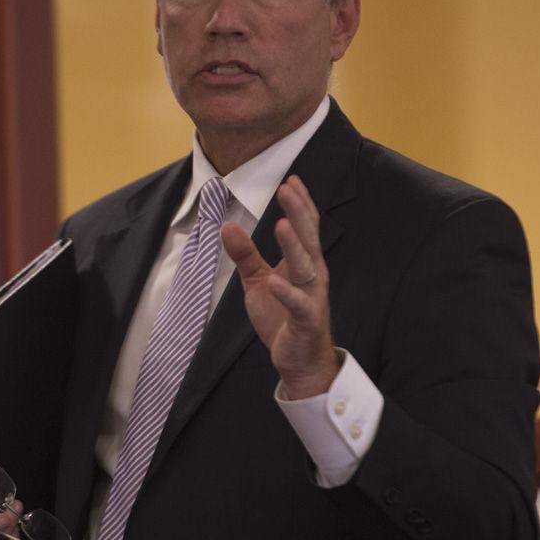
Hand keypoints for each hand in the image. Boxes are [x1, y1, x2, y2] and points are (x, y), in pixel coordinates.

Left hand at [221, 174, 340, 398]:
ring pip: (306, 267)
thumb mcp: (258, 281)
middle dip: (299, 213)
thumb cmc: (282, 317)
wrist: (300, 359)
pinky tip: (273, 282)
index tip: (292, 180)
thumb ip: (245, 254)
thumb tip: (227, 225)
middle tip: (288, 188)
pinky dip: (285, 293)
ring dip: (294, 246)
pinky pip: (297, 304)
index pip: (305, 228)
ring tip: (281, 225)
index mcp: (304, 263)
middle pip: (308, 239)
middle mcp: (313, 275)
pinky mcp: (306, 320)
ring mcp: (311, 297)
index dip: (300, 204)